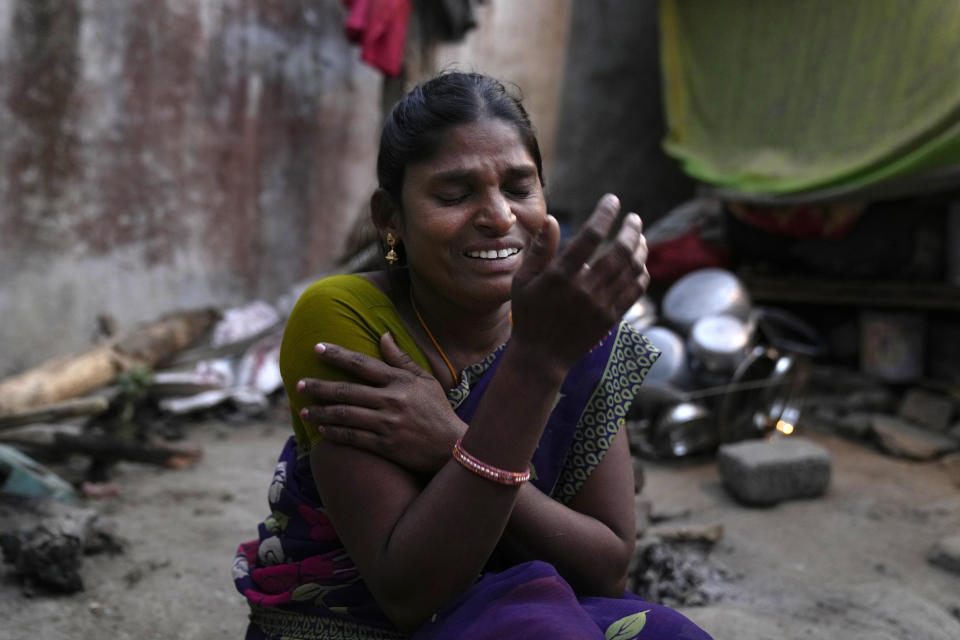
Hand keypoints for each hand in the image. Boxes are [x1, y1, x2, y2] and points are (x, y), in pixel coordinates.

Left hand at [297, 333, 466, 473]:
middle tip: (299, 383)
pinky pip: (352, 438)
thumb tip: (383, 335)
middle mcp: (391, 400)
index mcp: (400, 381)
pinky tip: (322, 431)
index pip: (362, 363)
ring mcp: (387, 424)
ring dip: (321, 412)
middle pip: (346, 390)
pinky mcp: (385, 446)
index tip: (317, 347)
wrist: (451, 447)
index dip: (337, 354)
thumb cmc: (437, 411)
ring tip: (304, 411)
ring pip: (344, 415)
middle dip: (319, 386)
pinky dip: (334, 434)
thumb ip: (401, 359)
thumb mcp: (425, 381)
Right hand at [511, 194, 649, 369]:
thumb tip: (551, 219)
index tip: (612, 201)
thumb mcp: (522, 281)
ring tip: (640, 238)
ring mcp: (601, 305)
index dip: (605, 214)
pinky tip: (639, 263)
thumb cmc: (528, 314)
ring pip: (633, 269)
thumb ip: (539, 250)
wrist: (542, 357)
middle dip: (632, 229)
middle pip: (620, 251)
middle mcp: (584, 289)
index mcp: (560, 276)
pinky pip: (635, 290)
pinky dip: (642, 272)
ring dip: (640, 249)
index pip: (591, 236)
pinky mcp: (611, 318)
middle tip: (633, 218)